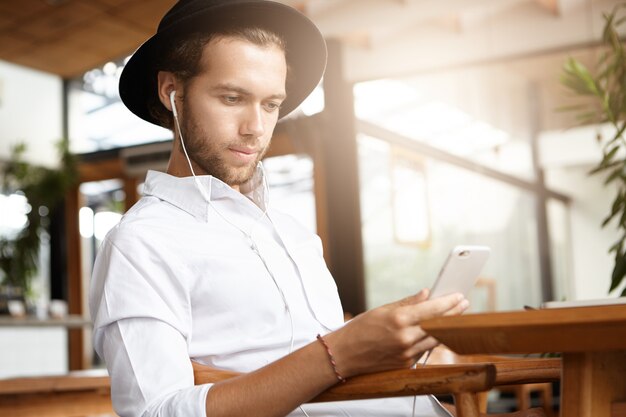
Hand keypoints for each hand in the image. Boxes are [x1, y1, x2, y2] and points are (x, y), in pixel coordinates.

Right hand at [325, 289, 468, 377]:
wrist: (344, 355)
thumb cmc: (360, 329)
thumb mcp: (382, 310)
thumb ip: (408, 303)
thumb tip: (426, 294)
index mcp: (398, 320)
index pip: (432, 310)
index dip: (449, 302)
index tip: (459, 295)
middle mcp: (405, 338)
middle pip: (439, 325)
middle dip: (453, 313)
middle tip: (463, 304)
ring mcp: (407, 354)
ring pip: (435, 339)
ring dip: (445, 327)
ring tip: (453, 316)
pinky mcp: (406, 364)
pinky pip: (424, 350)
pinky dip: (430, 339)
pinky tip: (433, 331)